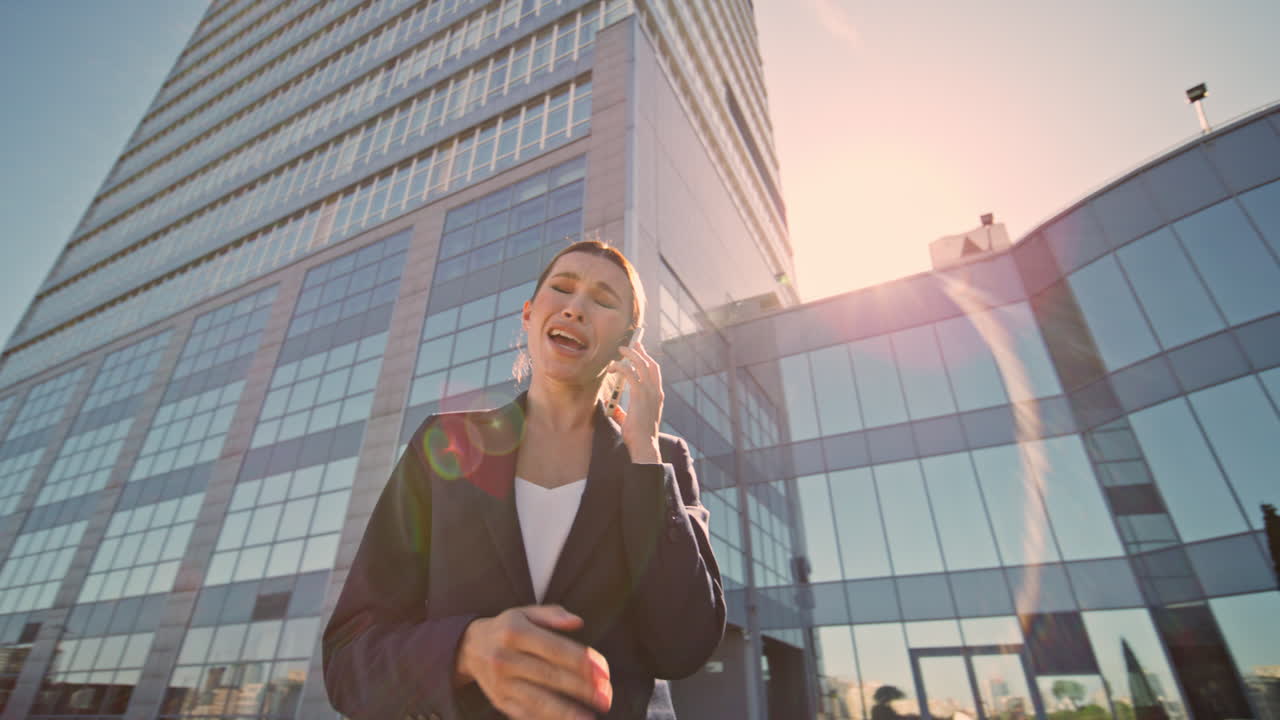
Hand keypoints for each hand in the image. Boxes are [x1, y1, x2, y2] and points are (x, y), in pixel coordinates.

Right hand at [455, 605, 610, 719]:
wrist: (469, 648)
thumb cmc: (507, 628)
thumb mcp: (525, 612)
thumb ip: (553, 614)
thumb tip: (578, 622)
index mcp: (515, 632)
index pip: (555, 649)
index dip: (582, 661)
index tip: (604, 672)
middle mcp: (505, 658)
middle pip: (550, 676)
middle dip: (582, 688)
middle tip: (606, 696)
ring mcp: (501, 683)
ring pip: (538, 700)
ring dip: (567, 712)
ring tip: (590, 718)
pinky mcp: (500, 702)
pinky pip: (527, 714)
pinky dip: (548, 719)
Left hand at [611, 342, 662, 462]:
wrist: (644, 444)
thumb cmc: (638, 436)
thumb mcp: (632, 420)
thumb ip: (625, 412)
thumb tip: (616, 408)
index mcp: (657, 396)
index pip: (655, 372)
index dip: (648, 360)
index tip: (641, 352)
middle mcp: (655, 391)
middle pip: (650, 364)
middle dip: (641, 352)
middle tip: (633, 344)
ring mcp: (649, 391)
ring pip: (641, 364)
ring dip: (631, 354)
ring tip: (622, 349)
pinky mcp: (639, 393)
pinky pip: (629, 372)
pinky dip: (620, 366)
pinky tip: (613, 366)